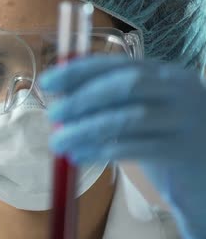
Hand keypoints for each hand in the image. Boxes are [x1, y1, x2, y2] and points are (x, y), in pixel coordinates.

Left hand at [40, 56, 205, 238]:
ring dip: (85, 130)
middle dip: (82, 99)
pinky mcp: (179, 150)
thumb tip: (60, 96)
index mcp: (165, 74)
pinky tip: (78, 156)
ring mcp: (182, 120)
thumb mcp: (142, 110)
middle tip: (53, 115)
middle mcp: (178, 90)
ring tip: (58, 142)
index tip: (48, 81)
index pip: (118, 64)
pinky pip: (132, 148)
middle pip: (125, 86)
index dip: (79, 70)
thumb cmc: (164, 138)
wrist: (205, 174)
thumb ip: (109, 101)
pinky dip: (99, 151)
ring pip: (126, 119)